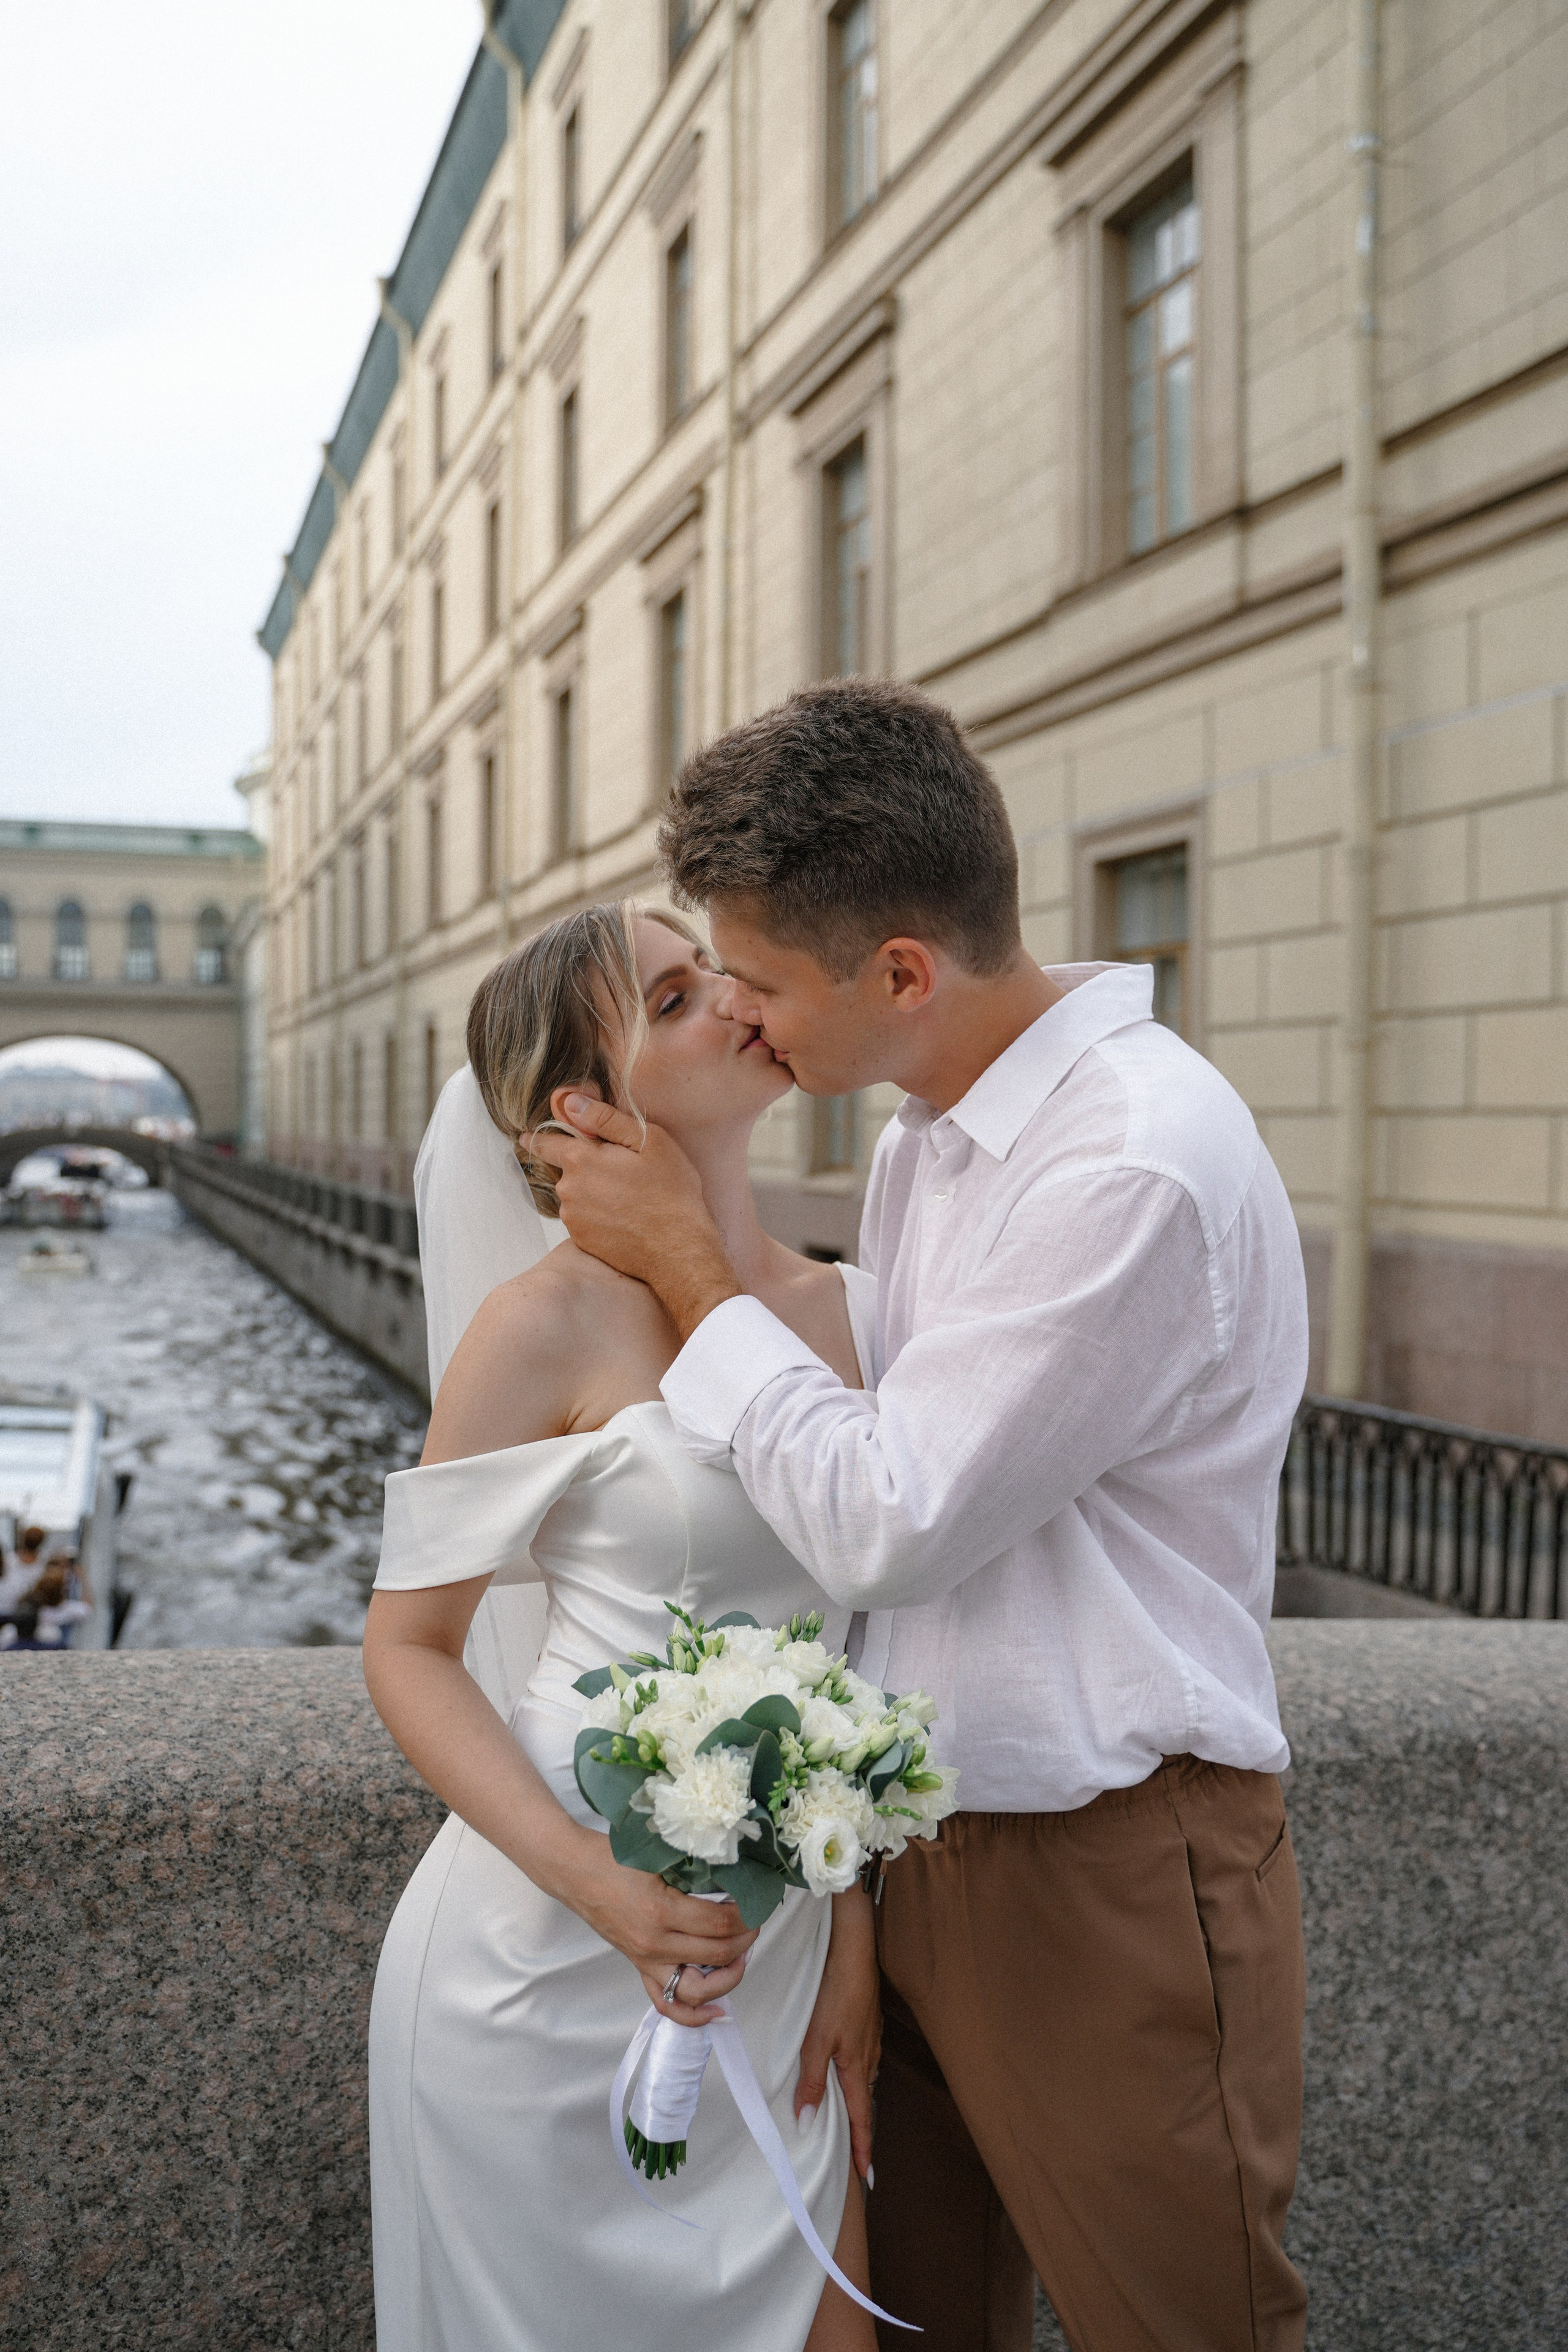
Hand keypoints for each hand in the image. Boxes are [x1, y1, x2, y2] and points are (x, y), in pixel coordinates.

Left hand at [536, 1094, 741, 1338]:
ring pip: (574, 1195)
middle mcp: (568, 1190)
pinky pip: (581, 1218)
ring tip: (626, 1197)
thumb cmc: (671, 1191)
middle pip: (565, 1170)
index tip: (526, 1137)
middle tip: (619, 1172)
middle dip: (583, 1166)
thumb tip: (570, 1103)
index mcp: (580, 1160)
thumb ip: (605, 1118)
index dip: (537, 1138)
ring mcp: (573, 1218)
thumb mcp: (649, 1140)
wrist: (679, 1249)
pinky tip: (622, 1216)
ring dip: (590, 1191)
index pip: (545, 1143)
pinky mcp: (581, 1241)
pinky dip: (595, 1214)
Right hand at [562, 1831, 758, 2027]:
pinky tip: (716, 2011)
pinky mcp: (639, 1967)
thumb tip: (735, 1877)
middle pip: (717, 1955)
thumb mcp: (659, 1855)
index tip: (757, 1902)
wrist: (575, 1871)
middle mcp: (655, 1943)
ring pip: (698, 1990)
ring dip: (729, 1977)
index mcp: (661, 1911)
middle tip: (755, 1922)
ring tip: (742, 1956)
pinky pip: (667, 2004)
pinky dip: (694, 2015)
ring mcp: (646, 1960)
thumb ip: (694, 1869)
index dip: (747, 1916)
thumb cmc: (614, 1856)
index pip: (720, 1924)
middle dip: (746, 1939)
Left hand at [796, 1886, 880, 2179]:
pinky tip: (847, 2069)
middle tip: (857, 2153)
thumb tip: (806, 2123)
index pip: (861, 2118)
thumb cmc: (835, 1995)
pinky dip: (856, 2075)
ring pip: (864, 2079)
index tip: (865, 2177)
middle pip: (865, 2101)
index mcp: (856, 2067)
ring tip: (851, 2118)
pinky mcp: (867, 2022)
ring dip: (858, 2101)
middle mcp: (868, 2057)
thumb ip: (811, 2082)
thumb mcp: (817, 2041)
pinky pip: (863, 2059)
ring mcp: (870, 2038)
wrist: (854, 1952)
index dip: (862, 2148)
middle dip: (861, 2128)